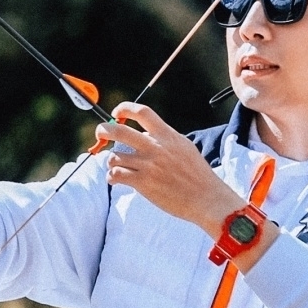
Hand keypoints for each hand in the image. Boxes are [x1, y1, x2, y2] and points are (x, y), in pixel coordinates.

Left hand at [94, 102, 244, 236]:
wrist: (207, 198)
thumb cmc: (197, 174)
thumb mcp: (184, 147)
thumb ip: (164, 138)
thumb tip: (143, 132)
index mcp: (167, 135)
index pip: (142, 112)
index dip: (125, 108)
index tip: (117, 112)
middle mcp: (156, 147)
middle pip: (119, 130)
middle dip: (103, 130)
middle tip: (100, 133)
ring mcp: (149, 165)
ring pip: (115, 156)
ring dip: (111, 162)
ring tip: (117, 167)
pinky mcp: (144, 183)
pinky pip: (116, 174)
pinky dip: (112, 176)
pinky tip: (116, 179)